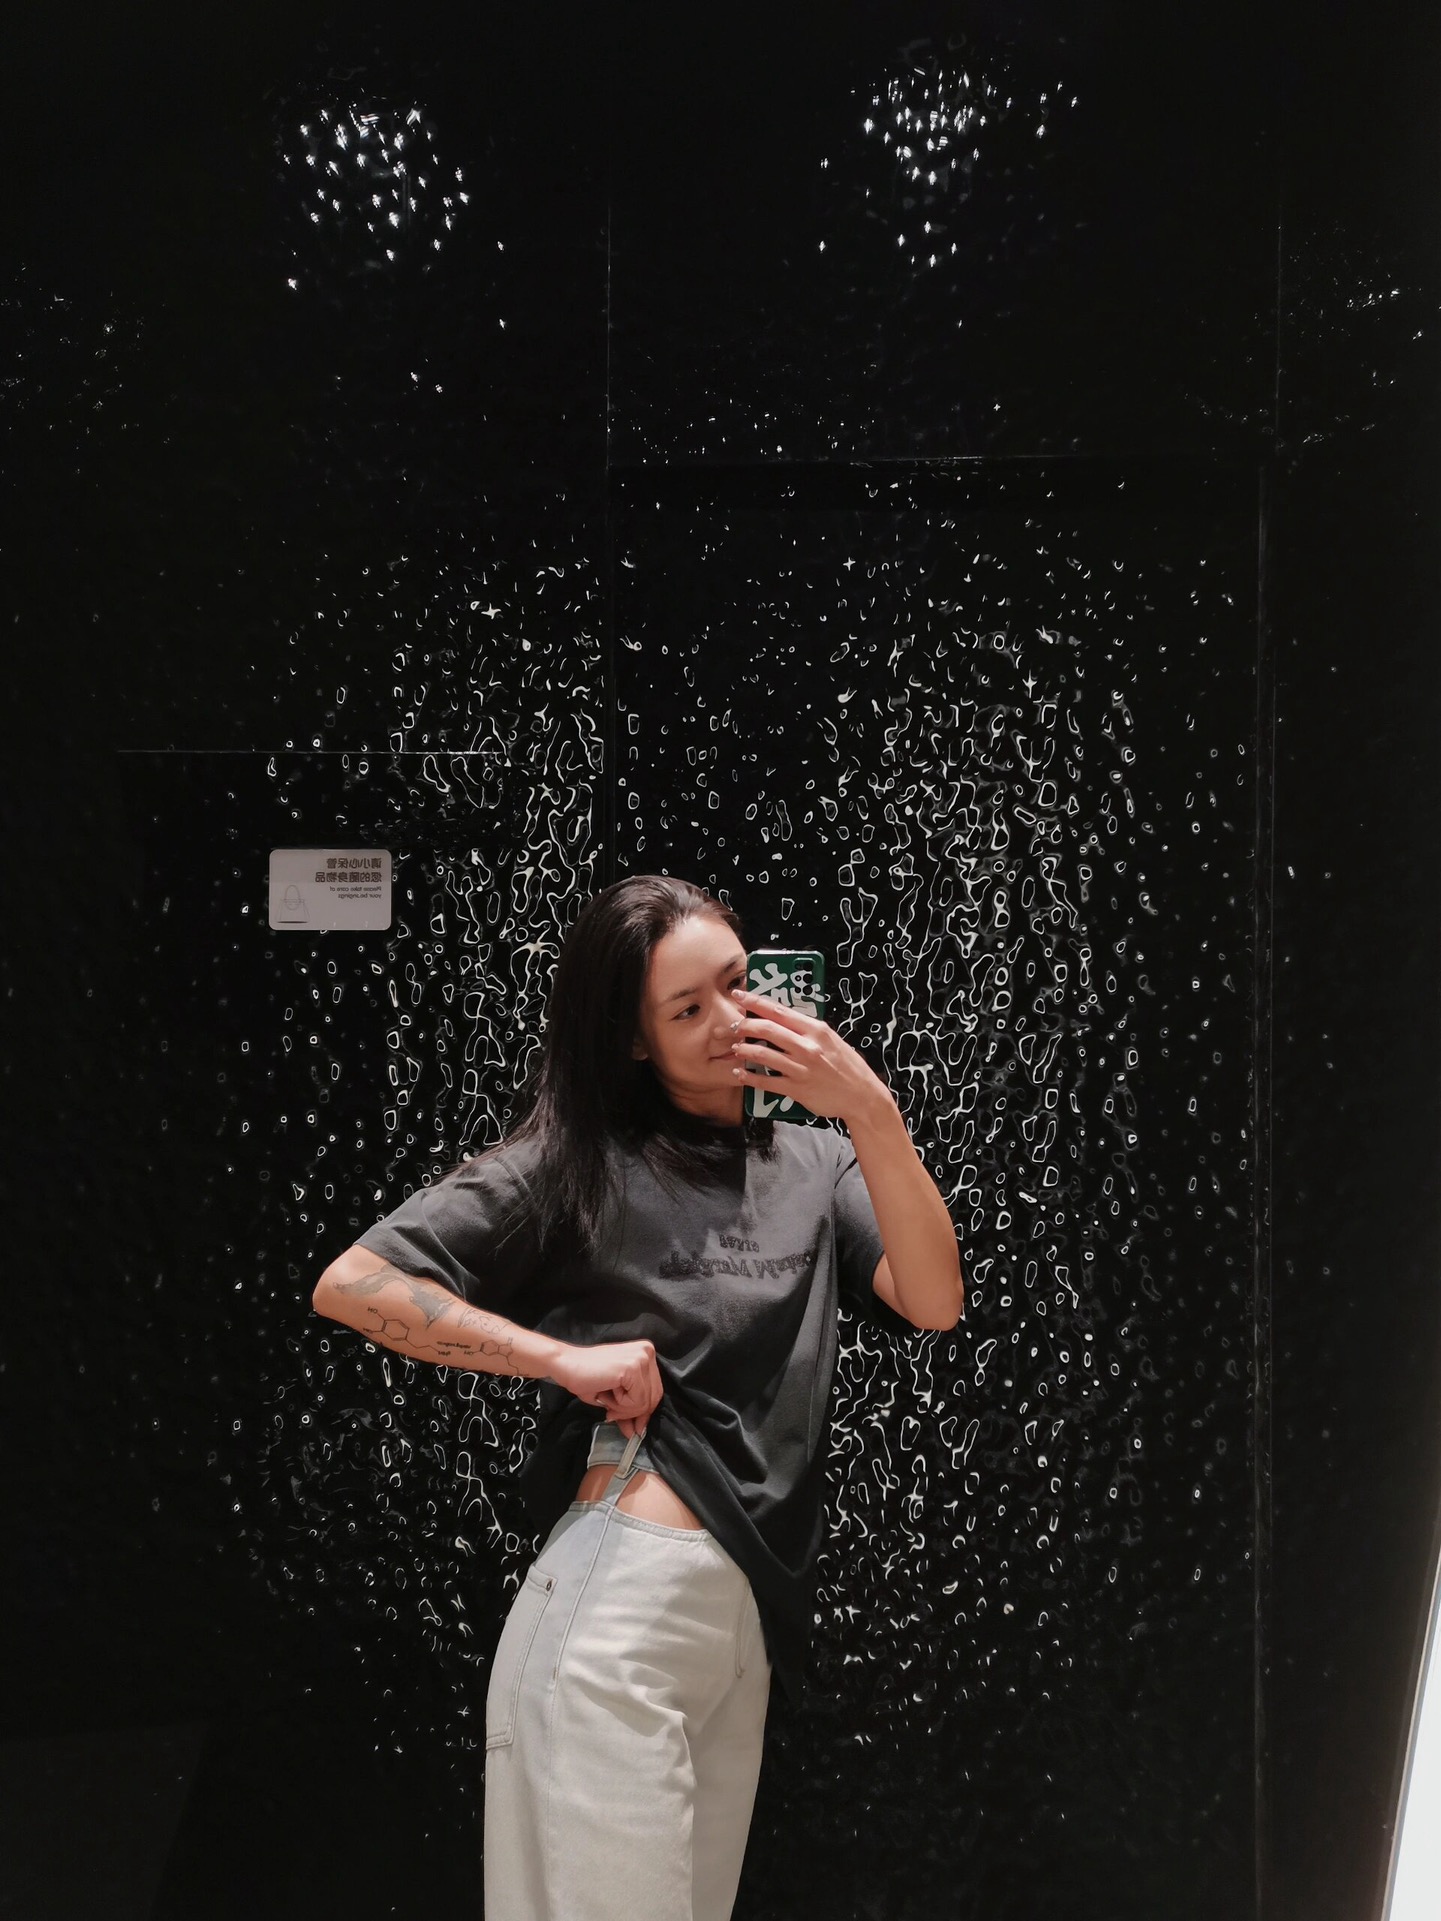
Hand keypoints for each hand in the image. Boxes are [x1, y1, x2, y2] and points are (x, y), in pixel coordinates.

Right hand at [551, 1338, 662, 1435]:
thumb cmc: (586, 1378)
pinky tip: (606, 1395)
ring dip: (624, 1410)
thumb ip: (629, 1410)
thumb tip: (638, 1432)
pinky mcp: (632, 1368)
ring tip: (607, 1401)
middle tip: (612, 1414)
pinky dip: (620, 1406)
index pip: (656, 1391)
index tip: (633, 1426)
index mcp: (645, 1353)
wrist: (565, 1365)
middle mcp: (647, 1352)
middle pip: (654, 1397)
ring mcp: (641, 1358)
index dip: (644, 1412)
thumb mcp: (615, 1396)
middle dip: (633, 1413)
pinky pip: (636, 1401)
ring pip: (645, 1401)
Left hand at [728, 988, 893, 1123]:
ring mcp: (801, 1068)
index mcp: (816, 1030)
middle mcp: (808, 1046)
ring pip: (763, 1054)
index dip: (755, 1001)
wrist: (862, 1095)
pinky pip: (766, 1081)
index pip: (779, 1011)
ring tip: (736, 1048)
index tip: (739, 994)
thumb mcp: (831, 1039)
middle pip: (767, 1029)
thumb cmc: (847, 1066)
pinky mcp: (797, 1088)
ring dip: (744, 1050)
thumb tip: (782, 1020)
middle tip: (733, 1026)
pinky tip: (740, 1074)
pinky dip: (749, 1077)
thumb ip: (807, 1030)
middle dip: (744, 1025)